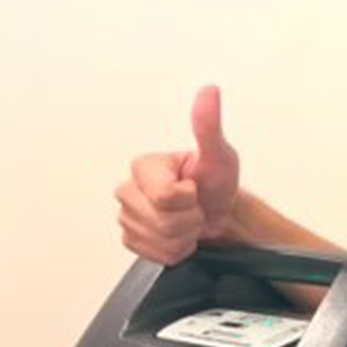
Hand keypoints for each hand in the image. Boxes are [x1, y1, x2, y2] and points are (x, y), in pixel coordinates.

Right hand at [115, 85, 240, 264]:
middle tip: (194, 207)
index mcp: (143, 166)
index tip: (195, 188)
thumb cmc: (216, 184)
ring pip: (158, 240)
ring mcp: (127, 216)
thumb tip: (208, 91)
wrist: (219, 214)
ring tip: (188, 221)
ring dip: (183, 236)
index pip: (165, 196)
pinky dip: (174, 250)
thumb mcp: (219, 155)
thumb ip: (209, 126)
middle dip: (188, 219)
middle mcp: (128, 189)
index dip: (188, 199)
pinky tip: (179, 236)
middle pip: (161, 221)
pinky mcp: (132, 240)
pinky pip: (153, 254)